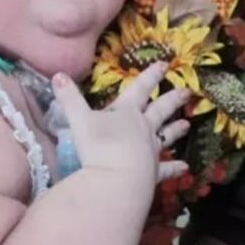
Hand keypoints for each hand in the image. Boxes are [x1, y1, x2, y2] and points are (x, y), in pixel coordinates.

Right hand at [53, 62, 190, 181]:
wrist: (116, 180)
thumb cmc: (99, 147)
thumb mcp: (79, 120)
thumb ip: (69, 98)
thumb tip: (57, 75)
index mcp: (127, 112)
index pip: (141, 88)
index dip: (151, 75)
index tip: (165, 64)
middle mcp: (144, 128)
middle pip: (160, 109)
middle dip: (172, 99)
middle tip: (187, 91)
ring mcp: (151, 150)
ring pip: (167, 136)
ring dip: (176, 129)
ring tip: (187, 124)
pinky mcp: (153, 172)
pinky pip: (166, 168)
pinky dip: (175, 167)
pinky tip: (185, 167)